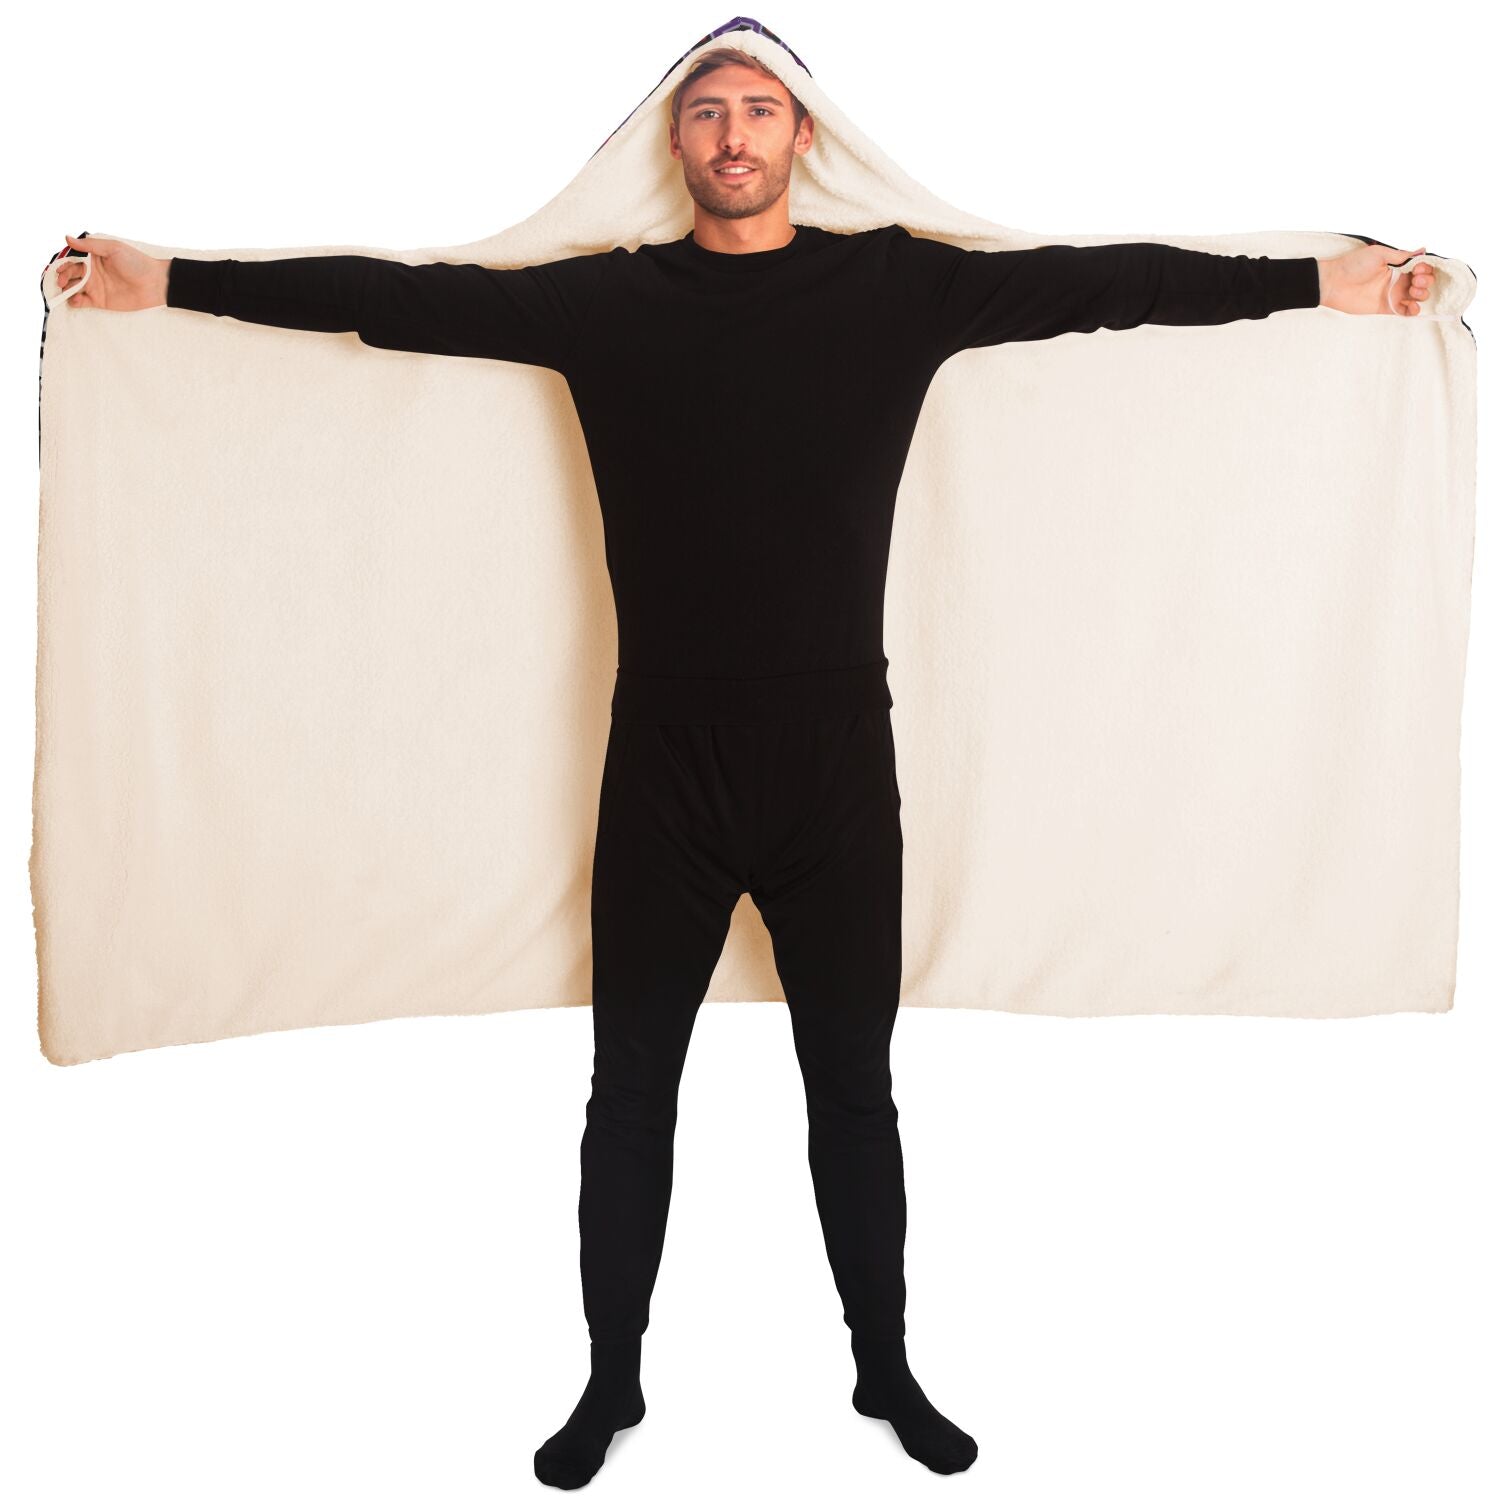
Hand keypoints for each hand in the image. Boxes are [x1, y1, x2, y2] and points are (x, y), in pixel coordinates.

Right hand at [51, 234, 169, 309]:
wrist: (155, 283)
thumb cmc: (136, 262)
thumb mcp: (113, 248)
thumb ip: (90, 245)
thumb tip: (66, 238)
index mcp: (93, 257)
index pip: (72, 258)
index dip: (63, 262)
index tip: (57, 267)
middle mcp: (92, 271)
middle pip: (70, 273)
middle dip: (62, 276)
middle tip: (61, 280)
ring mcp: (95, 286)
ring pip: (73, 287)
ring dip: (66, 289)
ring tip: (65, 290)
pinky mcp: (100, 301)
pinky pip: (82, 302)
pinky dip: (75, 301)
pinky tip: (74, 300)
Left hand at [1315, 243, 1434, 315]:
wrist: (1334, 282)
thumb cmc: (1353, 265)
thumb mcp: (1379, 254)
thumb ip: (1401, 255)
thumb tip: (1422, 250)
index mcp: (1398, 267)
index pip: (1421, 269)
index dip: (1425, 268)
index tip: (1418, 267)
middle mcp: (1397, 281)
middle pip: (1423, 283)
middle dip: (1426, 281)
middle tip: (1415, 279)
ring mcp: (1392, 295)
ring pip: (1417, 298)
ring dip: (1422, 294)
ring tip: (1413, 290)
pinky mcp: (1385, 308)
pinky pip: (1404, 312)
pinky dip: (1413, 311)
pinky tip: (1413, 306)